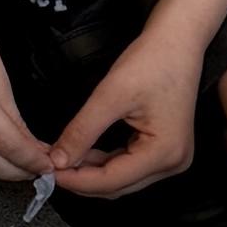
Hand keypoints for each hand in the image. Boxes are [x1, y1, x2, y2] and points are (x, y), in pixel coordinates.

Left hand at [49, 22, 205, 200]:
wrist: (177, 41)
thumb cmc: (153, 61)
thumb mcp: (110, 96)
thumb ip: (82, 131)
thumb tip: (58, 160)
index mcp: (164, 153)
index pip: (112, 181)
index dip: (77, 180)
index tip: (49, 172)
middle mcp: (173, 163)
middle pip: (118, 186)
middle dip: (82, 179)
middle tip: (51, 167)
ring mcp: (172, 158)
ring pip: (122, 178)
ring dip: (92, 172)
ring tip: (63, 159)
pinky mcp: (165, 149)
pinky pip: (129, 166)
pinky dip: (105, 162)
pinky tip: (84, 153)